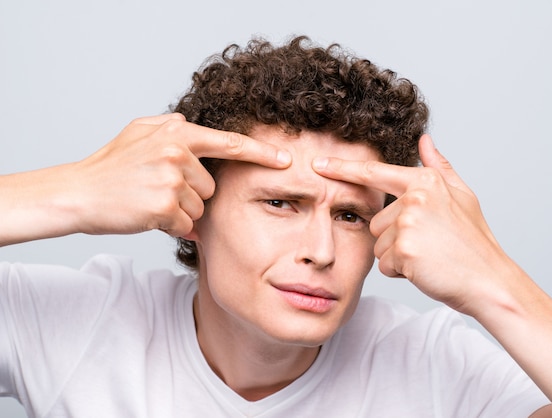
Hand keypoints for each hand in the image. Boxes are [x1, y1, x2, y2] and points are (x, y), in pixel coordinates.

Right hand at [73, 113, 291, 236]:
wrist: (78, 193)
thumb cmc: (109, 166)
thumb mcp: (137, 132)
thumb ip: (169, 125)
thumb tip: (190, 124)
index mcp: (176, 133)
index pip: (229, 144)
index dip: (261, 152)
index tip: (286, 159)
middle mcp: (177, 153)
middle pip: (211, 186)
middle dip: (191, 193)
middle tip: (157, 189)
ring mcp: (171, 180)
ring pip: (199, 207)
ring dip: (180, 210)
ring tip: (149, 200)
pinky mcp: (164, 207)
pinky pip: (185, 224)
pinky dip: (171, 226)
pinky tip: (147, 215)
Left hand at [313, 134, 510, 314]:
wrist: (489, 281)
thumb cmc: (474, 242)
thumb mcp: (462, 197)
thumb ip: (439, 167)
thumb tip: (424, 140)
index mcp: (425, 181)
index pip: (375, 173)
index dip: (343, 168)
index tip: (317, 163)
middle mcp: (414, 197)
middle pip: (377, 221)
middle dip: (395, 239)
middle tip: (428, 246)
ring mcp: (408, 222)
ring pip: (378, 245)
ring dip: (397, 256)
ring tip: (428, 257)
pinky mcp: (404, 249)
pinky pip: (385, 264)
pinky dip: (401, 271)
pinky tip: (425, 269)